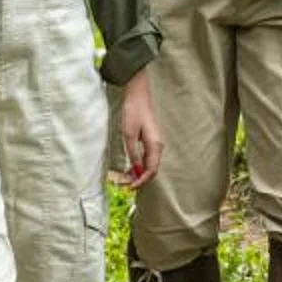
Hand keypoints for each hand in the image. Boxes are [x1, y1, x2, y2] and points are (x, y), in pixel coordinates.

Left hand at [112, 71, 161, 187]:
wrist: (137, 94)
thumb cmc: (133, 112)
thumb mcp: (129, 134)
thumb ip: (133, 154)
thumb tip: (135, 171)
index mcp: (155, 145)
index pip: (151, 170)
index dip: (141, 181)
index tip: (130, 187)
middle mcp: (157, 146)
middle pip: (151, 169)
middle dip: (139, 179)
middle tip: (124, 185)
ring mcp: (154, 143)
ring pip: (148, 165)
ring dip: (138, 173)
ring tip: (124, 179)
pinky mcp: (149, 140)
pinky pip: (146, 158)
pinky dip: (138, 165)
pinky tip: (129, 168)